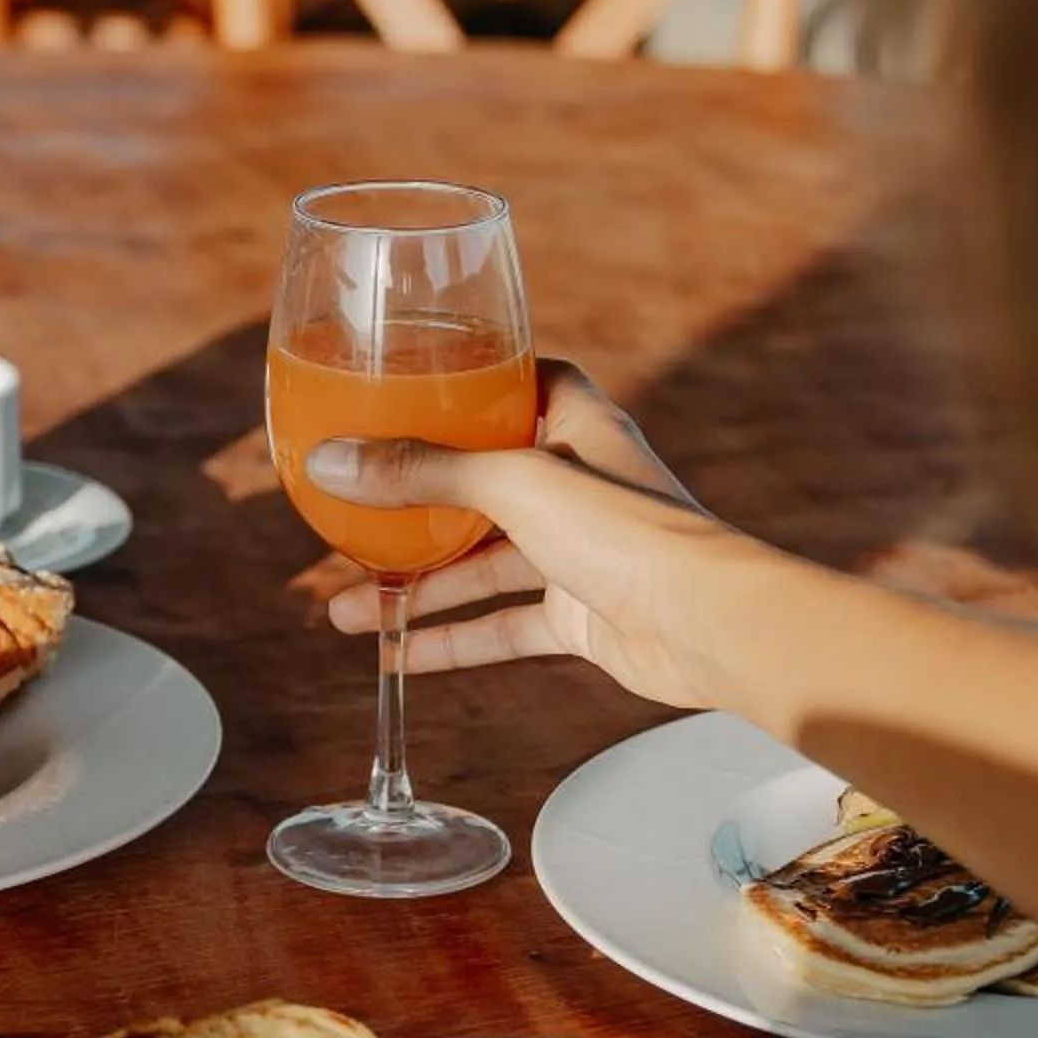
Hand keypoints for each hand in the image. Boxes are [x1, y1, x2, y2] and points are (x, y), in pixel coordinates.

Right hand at [306, 360, 759, 708]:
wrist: (707, 623)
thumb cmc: (629, 531)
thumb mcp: (514, 483)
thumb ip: (422, 472)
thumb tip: (331, 463)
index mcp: (574, 423)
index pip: (517, 383)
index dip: (466, 382)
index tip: (407, 388)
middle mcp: (576, 483)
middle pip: (481, 483)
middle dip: (413, 506)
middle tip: (347, 518)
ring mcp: (578, 552)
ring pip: (482, 563)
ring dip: (417, 587)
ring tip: (346, 609)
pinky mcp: (580, 615)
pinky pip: (502, 625)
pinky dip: (453, 640)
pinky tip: (398, 655)